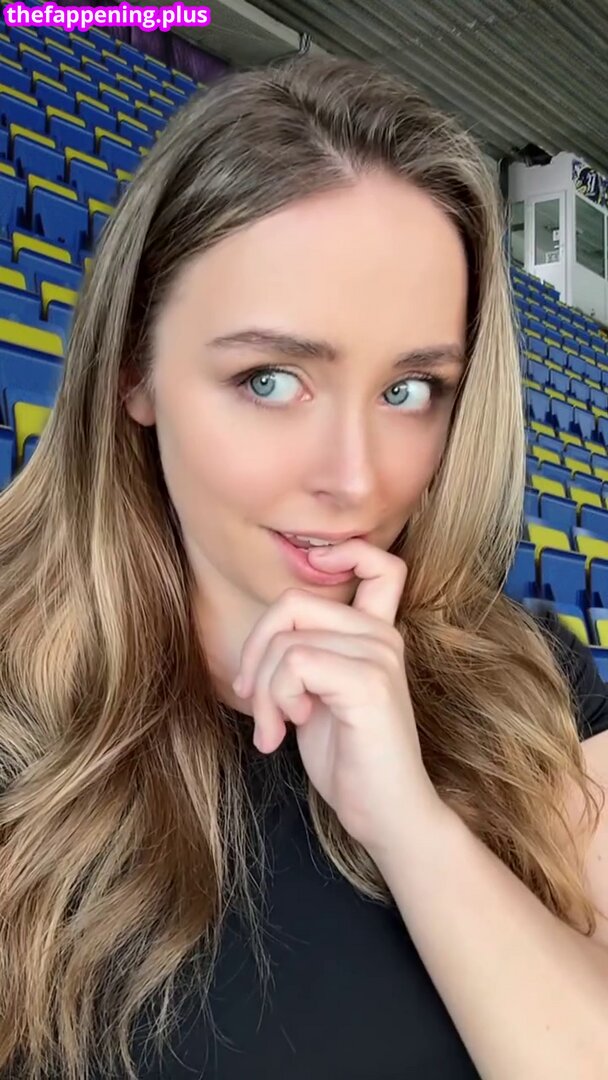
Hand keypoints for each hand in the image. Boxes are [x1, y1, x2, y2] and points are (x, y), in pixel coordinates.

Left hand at [232, 539, 442, 858]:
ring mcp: (380, 656)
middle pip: (292, 603)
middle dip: (256, 653)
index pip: (380, 564)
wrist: (385, 814)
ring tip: (273, 730)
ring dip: (263, 691)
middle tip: (254, 700)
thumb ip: (306, 655)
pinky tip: (288, 730)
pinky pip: (295, 664)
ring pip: (286, 641)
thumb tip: (267, 639)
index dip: (345, 552)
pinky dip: (276, 699)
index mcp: (375, 634)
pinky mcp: (369, 682)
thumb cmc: (348, 758)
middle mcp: (383, 636)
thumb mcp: (319, 695)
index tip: (311, 589)